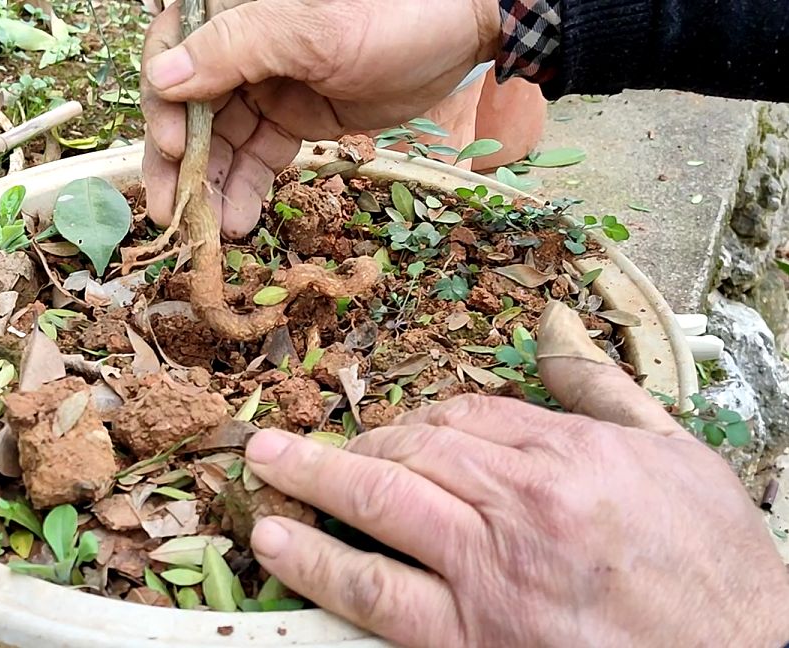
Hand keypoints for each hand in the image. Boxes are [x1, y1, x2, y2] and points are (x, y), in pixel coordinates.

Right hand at [140, 0, 500, 237]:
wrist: (459, 32)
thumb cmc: (391, 16)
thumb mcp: (311, 31)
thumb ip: (236, 49)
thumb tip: (162, 79)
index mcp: (234, 16)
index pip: (171, 55)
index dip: (163, 107)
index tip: (172, 148)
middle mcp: (240, 52)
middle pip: (189, 110)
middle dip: (179, 164)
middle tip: (172, 213)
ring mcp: (265, 88)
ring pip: (221, 142)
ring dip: (210, 186)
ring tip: (207, 230)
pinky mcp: (292, 119)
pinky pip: (257, 157)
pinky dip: (245, 189)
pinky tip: (237, 219)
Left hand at [243, 302, 788, 646]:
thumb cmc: (713, 567)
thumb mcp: (675, 455)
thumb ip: (604, 390)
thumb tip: (554, 330)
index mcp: (566, 455)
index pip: (462, 416)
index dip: (415, 419)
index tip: (393, 430)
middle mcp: (520, 505)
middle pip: (411, 451)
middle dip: (350, 443)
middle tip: (298, 438)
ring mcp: (491, 573)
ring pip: (382, 507)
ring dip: (312, 481)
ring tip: (263, 468)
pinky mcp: (472, 640)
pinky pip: (380, 595)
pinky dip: (321, 564)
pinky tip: (279, 544)